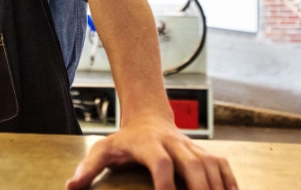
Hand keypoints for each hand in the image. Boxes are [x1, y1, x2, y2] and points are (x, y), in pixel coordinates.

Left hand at [66, 114, 237, 189]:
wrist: (148, 117)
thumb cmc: (124, 140)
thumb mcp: (103, 149)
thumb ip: (88, 168)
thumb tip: (71, 187)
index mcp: (149, 144)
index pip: (161, 163)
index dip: (166, 183)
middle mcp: (174, 144)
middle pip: (193, 165)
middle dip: (201, 189)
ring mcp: (191, 147)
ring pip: (211, 165)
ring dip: (218, 188)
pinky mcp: (202, 151)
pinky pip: (221, 164)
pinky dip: (229, 181)